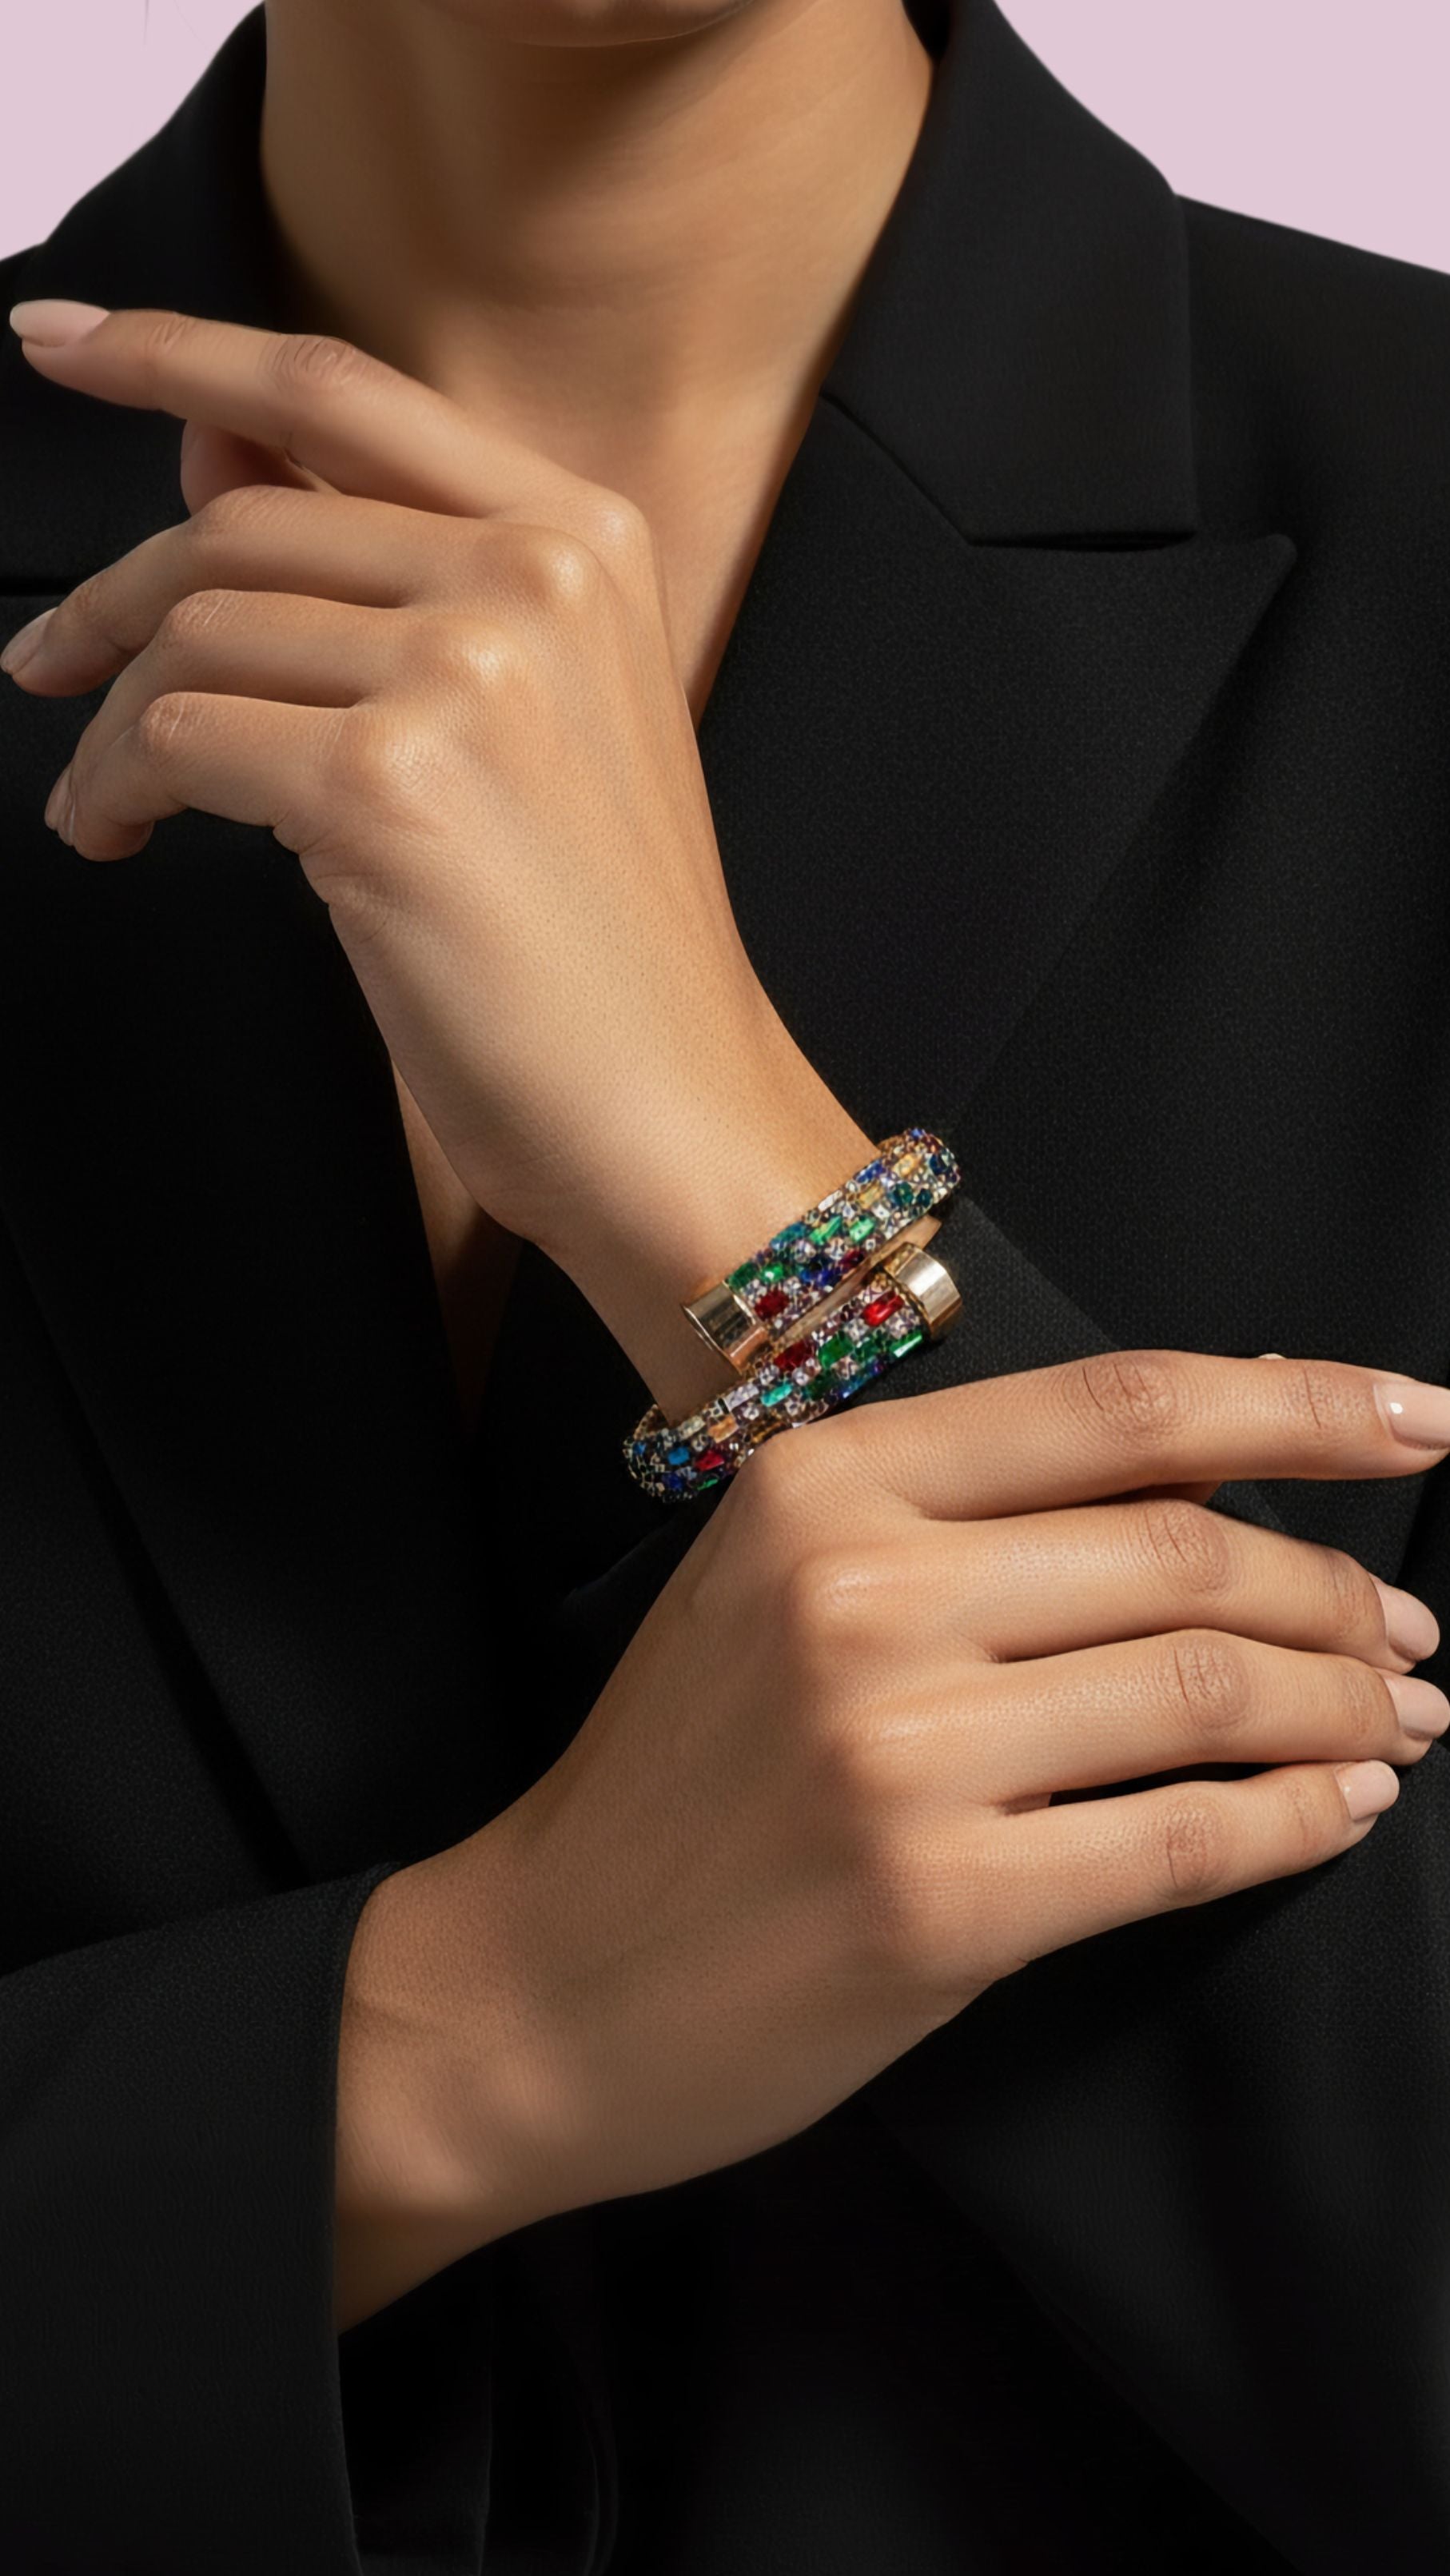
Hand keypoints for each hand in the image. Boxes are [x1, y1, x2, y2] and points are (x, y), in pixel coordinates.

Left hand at [3, 300, 880, 1412]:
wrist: (673, 1111)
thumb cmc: (598, 948)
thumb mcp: (514, 721)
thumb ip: (375, 573)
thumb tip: (206, 453)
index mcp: (582, 538)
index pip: (338, 393)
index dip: (178, 352)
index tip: (64, 347)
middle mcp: (534, 576)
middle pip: (239, 524)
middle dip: (113, 601)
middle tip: (49, 668)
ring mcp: (468, 674)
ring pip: (195, 634)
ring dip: (112, 720)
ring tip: (106, 799)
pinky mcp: (389, 788)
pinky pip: (178, 740)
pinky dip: (115, 789)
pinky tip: (120, 836)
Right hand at [340, 1349, 1447, 2260]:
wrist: (543, 1983)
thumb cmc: (680, 1783)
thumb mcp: (778, 1586)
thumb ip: (965, 1516)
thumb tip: (1215, 1470)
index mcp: (822, 1483)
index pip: (1122, 1407)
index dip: (1302, 1404)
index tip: (1421, 1418)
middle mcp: (861, 1589)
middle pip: (1190, 1548)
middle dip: (1341, 1593)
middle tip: (1411, 1633)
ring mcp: (899, 1747)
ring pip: (1208, 1688)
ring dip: (1346, 1705)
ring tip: (1401, 1719)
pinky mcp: (942, 1901)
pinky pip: (1182, 1839)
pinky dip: (1294, 1821)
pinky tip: (1341, 1809)